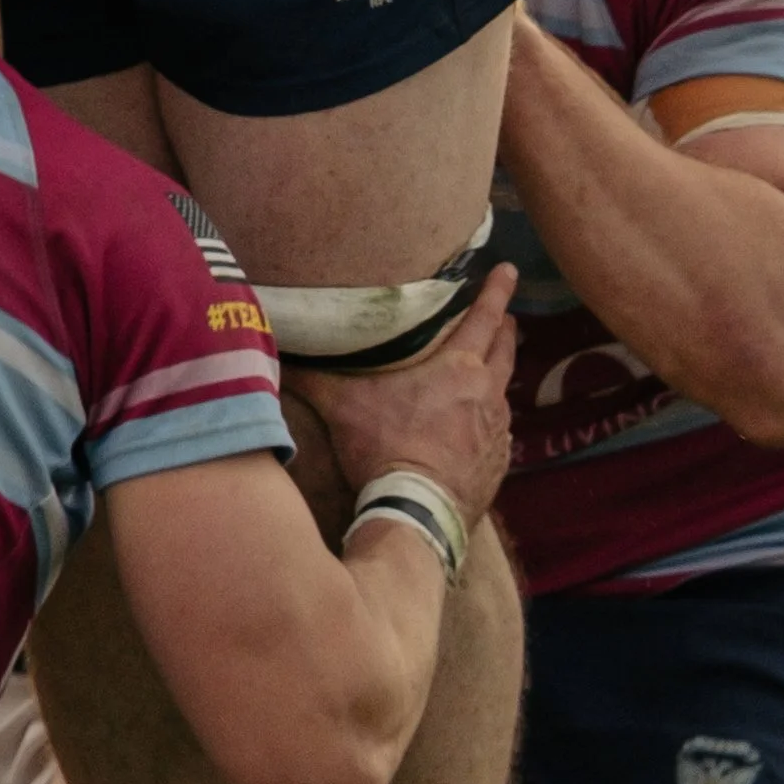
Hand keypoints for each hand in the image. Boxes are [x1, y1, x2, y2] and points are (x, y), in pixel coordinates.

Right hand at [286, 264, 517, 531]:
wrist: (418, 514)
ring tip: (489, 369)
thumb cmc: (384, 448)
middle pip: (505, 351)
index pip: (485, 317)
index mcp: (460, 368)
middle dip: (505, 328)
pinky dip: (492, 420)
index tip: (508, 269)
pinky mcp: (498, 467)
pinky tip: (479, 427)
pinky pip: (500, 433)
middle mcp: (487, 395)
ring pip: (504, 392)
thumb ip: (313, 375)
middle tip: (504, 315)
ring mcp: (498, 434)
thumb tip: (275, 347)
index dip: (497, 290)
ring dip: (498, 376)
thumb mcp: (343, 406)